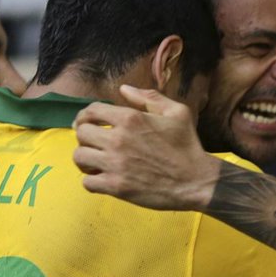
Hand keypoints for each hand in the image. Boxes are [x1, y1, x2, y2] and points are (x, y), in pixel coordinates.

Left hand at [73, 85, 221, 210]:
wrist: (196, 181)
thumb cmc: (187, 146)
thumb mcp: (177, 113)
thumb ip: (149, 97)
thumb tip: (124, 89)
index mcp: (131, 118)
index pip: (91, 111)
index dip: (85, 116)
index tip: (85, 123)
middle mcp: (119, 139)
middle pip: (81, 132)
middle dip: (85, 137)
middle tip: (93, 144)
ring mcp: (116, 164)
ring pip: (79, 156)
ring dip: (85, 159)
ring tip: (95, 162)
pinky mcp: (116, 187)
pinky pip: (87, 182)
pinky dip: (91, 180)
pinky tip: (102, 178)